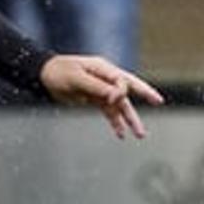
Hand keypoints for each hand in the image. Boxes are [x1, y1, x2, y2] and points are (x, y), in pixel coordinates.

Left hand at [38, 54, 163, 139]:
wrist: (43, 75)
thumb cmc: (58, 72)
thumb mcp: (76, 79)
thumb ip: (97, 87)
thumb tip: (117, 95)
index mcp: (103, 69)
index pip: (122, 80)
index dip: (121, 91)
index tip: (112, 100)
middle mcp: (105, 78)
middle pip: (129, 90)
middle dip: (144, 97)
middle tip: (159, 102)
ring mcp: (101, 90)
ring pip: (120, 106)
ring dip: (129, 120)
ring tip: (140, 135)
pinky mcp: (94, 100)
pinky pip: (108, 112)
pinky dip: (115, 123)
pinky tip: (121, 135)